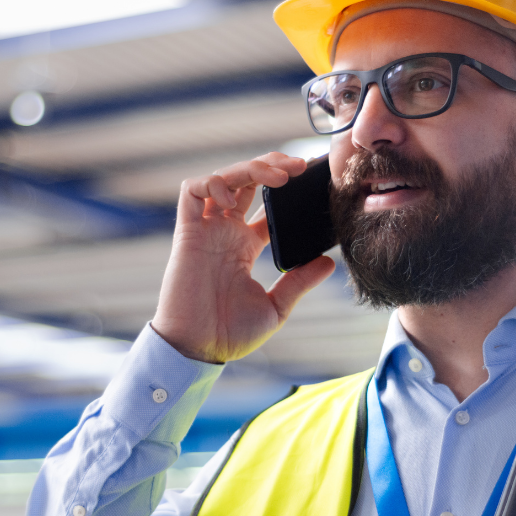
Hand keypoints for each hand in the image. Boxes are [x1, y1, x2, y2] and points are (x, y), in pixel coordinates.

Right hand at [152, 152, 335, 363]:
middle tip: (300, 166)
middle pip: (247, 182)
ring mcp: (206, 230)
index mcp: (245, 246)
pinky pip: (192, 191)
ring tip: (278, 177)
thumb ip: (298, 283)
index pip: (267, 206)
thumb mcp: (275, 308)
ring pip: (223, 178)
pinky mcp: (187, 232)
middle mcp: (226, 232)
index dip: (287, 190)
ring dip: (249, 168)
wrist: (197, 349)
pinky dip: (211, 183)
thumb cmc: (230, 334)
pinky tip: (233, 198)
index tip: (313, 180)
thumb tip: (327, 262)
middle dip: (271, 166)